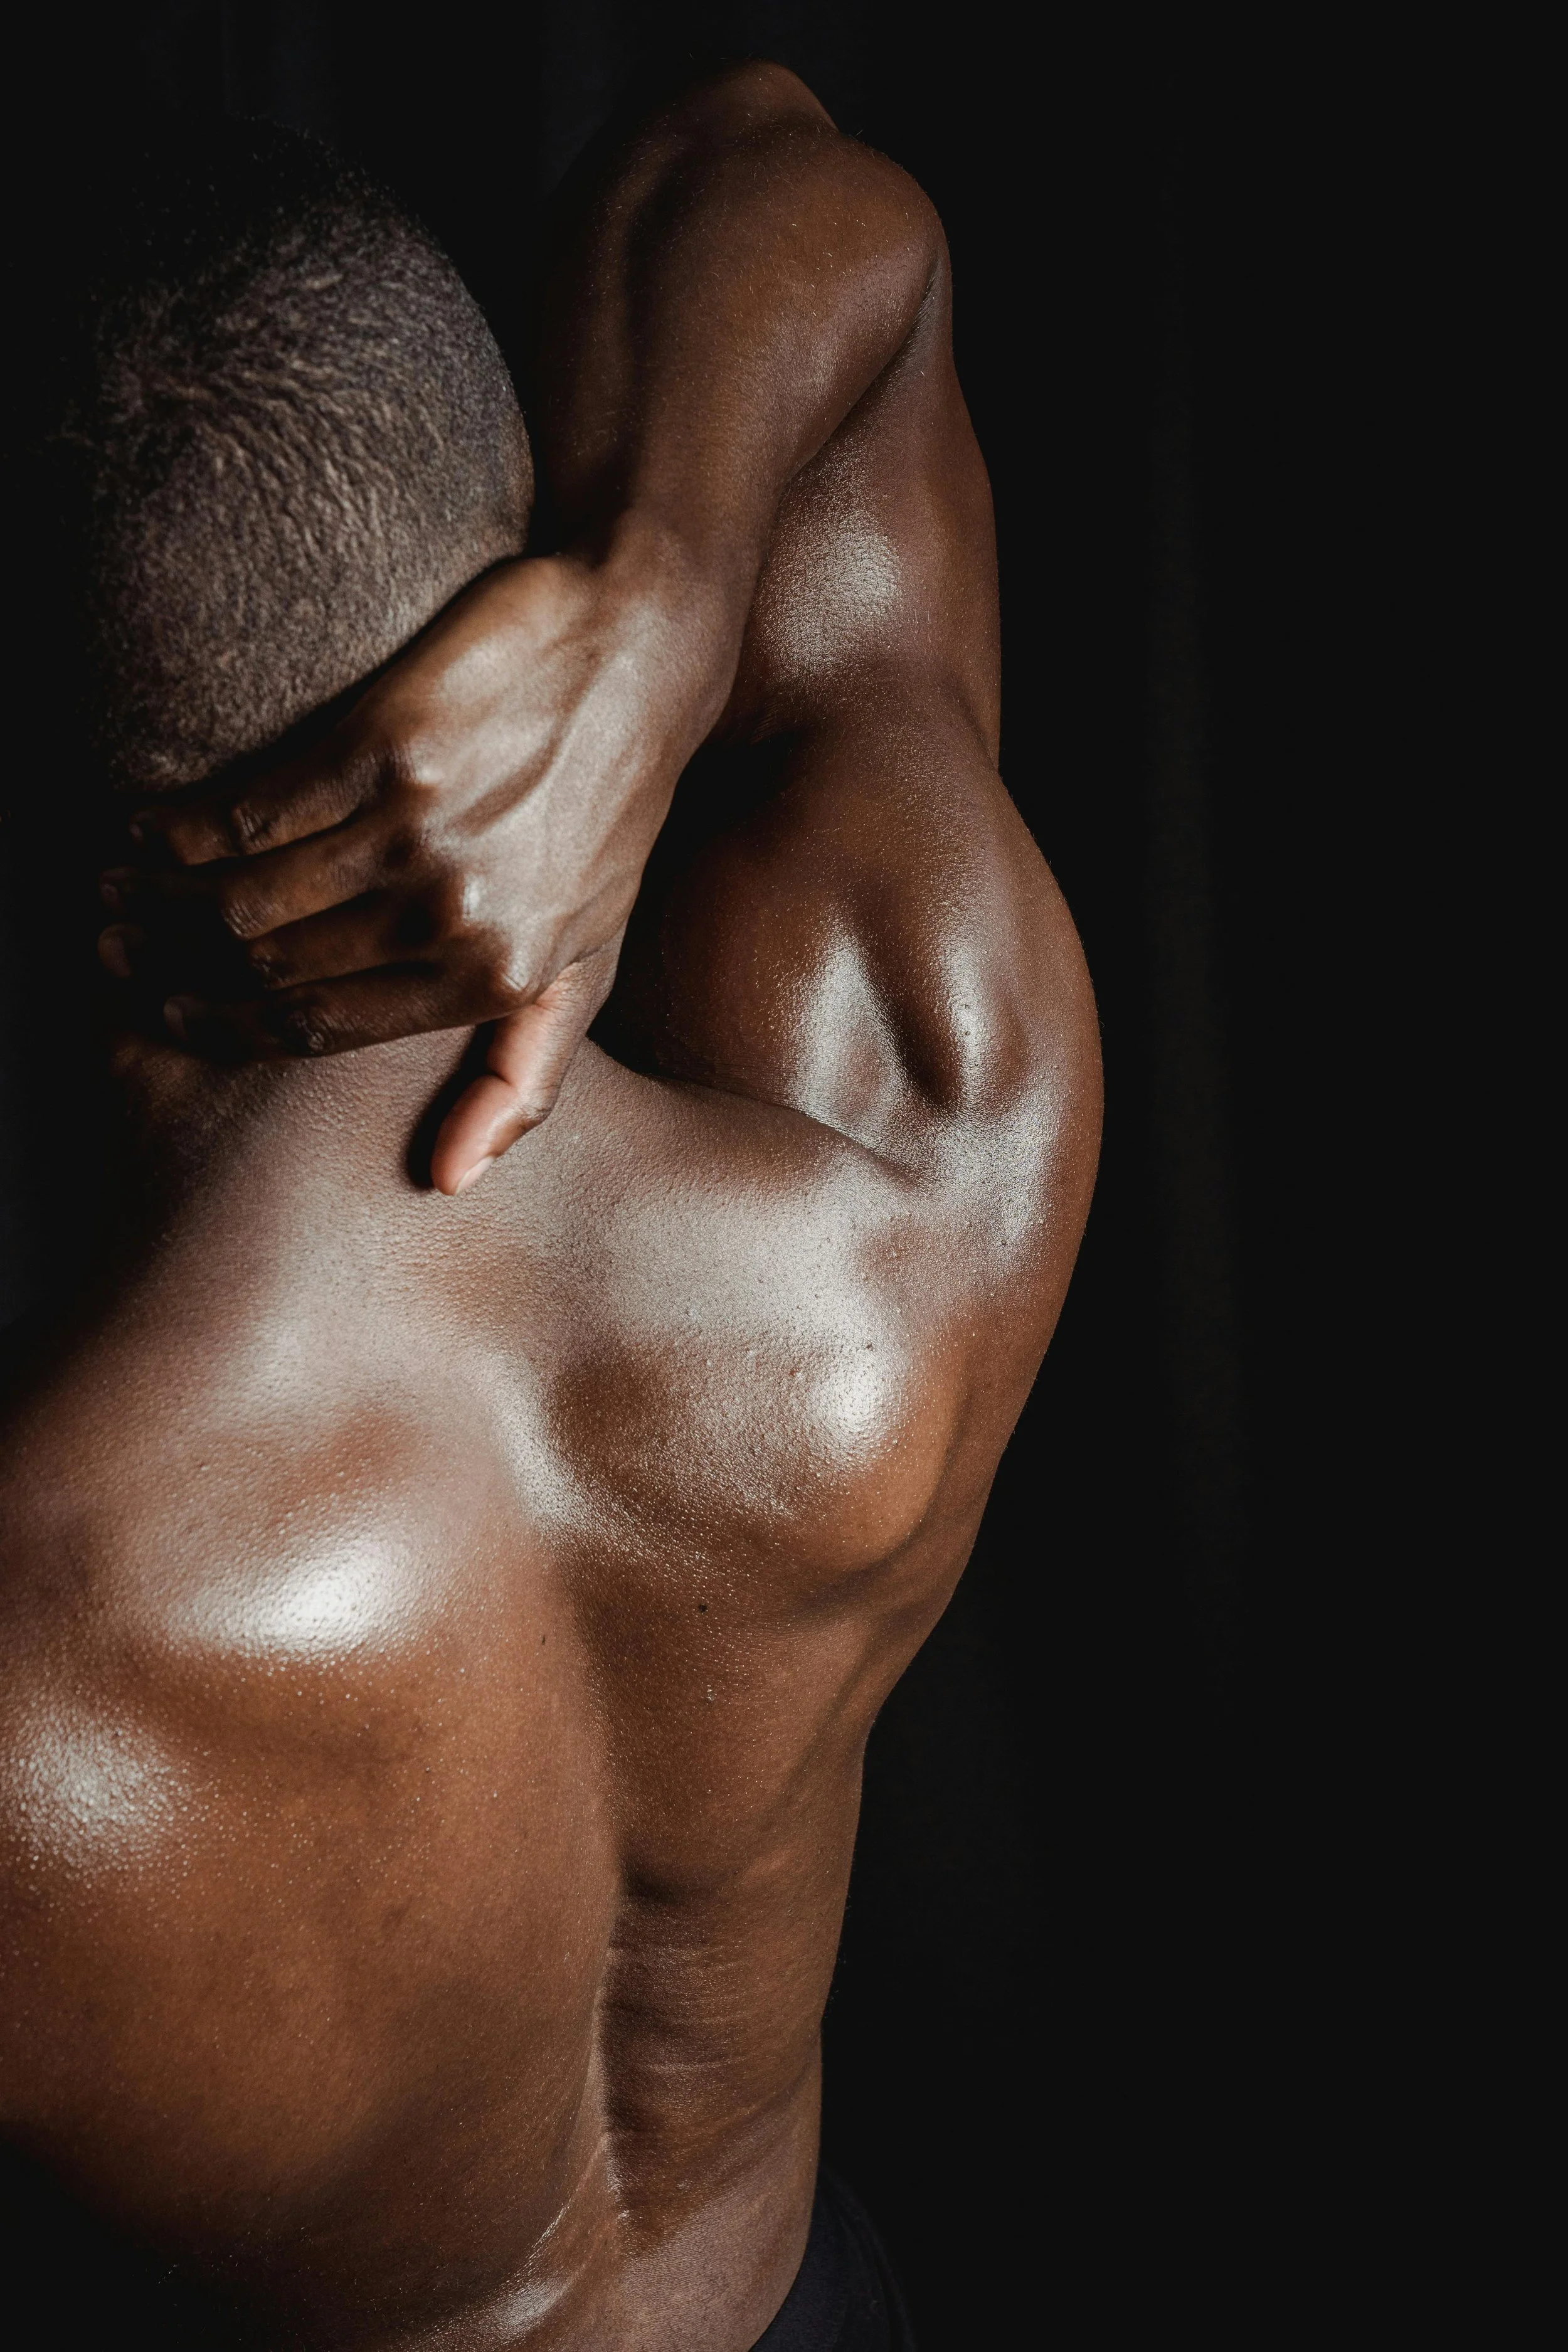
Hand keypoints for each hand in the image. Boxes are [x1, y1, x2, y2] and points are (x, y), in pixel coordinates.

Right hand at [98, 549, 726, 1191]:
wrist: (642, 653)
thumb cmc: (610, 811)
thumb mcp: (590, 958)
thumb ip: (523, 1072)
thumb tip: (447, 1182)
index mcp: (494, 979)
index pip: (320, 1028)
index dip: (227, 1024)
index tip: (168, 1009)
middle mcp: (452, 918)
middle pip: (269, 964)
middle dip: (174, 961)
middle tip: (116, 944)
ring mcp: (419, 835)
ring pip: (245, 894)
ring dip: (159, 894)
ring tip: (115, 884)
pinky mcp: (388, 750)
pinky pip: (252, 809)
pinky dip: (183, 822)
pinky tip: (150, 821)